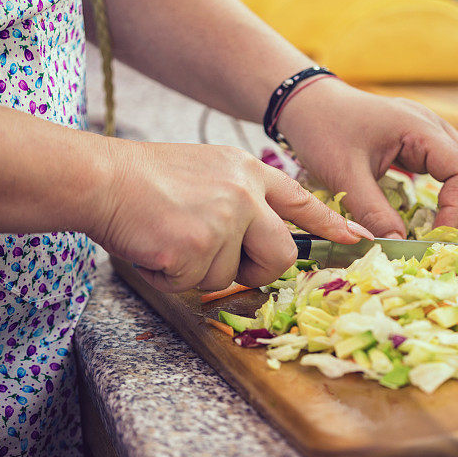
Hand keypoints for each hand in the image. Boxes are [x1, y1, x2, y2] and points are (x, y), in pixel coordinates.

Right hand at [88, 140, 372, 291]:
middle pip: (282, 254)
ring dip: (202, 271)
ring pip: (233, 276)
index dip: (330, 225)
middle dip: (258, 270)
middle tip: (220, 260)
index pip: (301, 200)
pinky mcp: (199, 246)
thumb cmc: (144, 180)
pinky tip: (156, 247)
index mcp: (247, 172)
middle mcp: (244, 193)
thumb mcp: (205, 172)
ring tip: (171, 238)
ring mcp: (224, 219)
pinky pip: (197, 284)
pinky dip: (174, 276)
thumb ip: (239, 201)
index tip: (357, 239)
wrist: (99, 178)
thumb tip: (257, 242)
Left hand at [277, 79, 457, 237]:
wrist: (306, 103)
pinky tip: (433, 218)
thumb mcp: (344, 175)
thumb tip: (399, 244)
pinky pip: (448, 169)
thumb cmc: (323, 130)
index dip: (457, 209)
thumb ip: (372, 211)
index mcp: (420, 127)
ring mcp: (428, 133)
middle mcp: (433, 126)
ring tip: (445, 234)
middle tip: (448, 242)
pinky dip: (449, 194)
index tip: (437, 239)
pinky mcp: (418, 143)